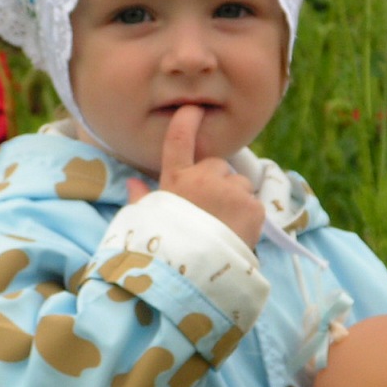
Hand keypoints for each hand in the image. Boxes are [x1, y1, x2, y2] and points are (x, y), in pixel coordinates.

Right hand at [125, 105, 263, 248]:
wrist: (193, 277)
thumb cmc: (165, 250)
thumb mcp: (147, 223)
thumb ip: (141, 199)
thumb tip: (132, 182)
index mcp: (176, 181)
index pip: (179, 141)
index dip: (186, 121)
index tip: (194, 109)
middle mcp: (204, 178)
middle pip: (218, 166)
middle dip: (218, 182)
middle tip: (210, 211)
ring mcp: (231, 191)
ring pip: (240, 185)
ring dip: (235, 199)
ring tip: (223, 226)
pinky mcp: (254, 207)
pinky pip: (255, 205)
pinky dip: (249, 217)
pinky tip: (237, 234)